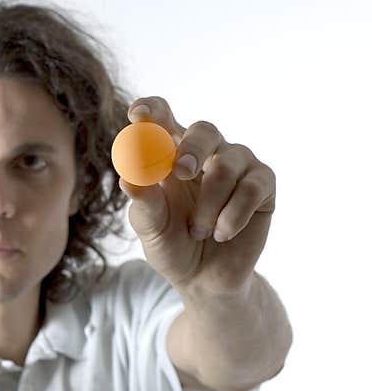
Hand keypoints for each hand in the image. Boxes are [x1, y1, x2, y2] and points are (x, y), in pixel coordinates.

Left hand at [118, 96, 275, 296]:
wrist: (205, 280)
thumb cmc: (172, 246)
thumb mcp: (151, 228)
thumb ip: (144, 203)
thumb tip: (128, 178)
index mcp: (170, 154)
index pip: (161, 118)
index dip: (151, 110)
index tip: (137, 115)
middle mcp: (205, 153)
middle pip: (203, 129)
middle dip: (192, 148)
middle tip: (180, 172)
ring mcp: (237, 165)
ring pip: (227, 165)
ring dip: (209, 204)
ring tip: (199, 232)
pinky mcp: (263, 184)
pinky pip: (252, 188)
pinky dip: (233, 215)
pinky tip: (222, 234)